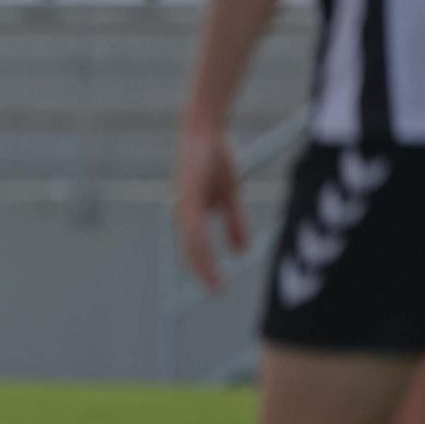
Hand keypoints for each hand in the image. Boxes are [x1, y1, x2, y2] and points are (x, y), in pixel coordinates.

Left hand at [173, 120, 247, 290]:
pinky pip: (193, 224)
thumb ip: (234, 223)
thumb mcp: (229, 195)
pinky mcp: (187, 193)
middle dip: (202, 272)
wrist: (205, 131)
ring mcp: (183, 203)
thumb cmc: (214, 160)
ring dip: (201, 263)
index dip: (204, 267)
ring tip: (213, 282)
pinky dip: (199, 241)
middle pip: (190, 249)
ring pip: (190, 241)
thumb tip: (242, 250)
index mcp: (190, 214)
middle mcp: (182, 212)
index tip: (216, 287)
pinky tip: (206, 254)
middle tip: (216, 292)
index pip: (194, 248)